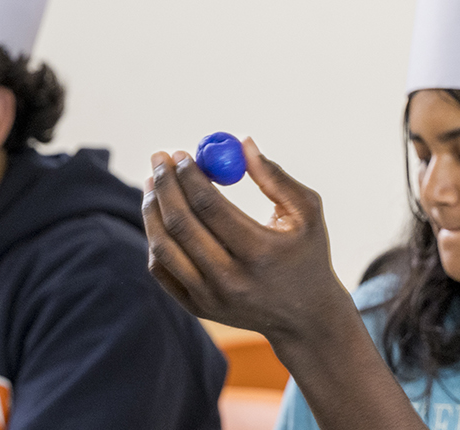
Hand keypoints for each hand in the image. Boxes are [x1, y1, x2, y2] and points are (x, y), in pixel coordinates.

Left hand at [142, 138, 349, 344]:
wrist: (305, 317)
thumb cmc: (307, 254)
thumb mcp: (306, 212)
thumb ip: (275, 177)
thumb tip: (241, 143)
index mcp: (259, 252)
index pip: (210, 207)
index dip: (190, 176)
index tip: (181, 154)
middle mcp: (230, 280)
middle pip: (182, 225)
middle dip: (165, 185)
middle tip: (160, 158)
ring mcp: (209, 298)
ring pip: (163, 248)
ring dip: (152, 210)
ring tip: (153, 182)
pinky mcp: (197, 308)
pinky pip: (162, 270)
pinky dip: (155, 239)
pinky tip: (160, 216)